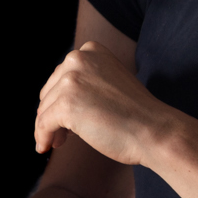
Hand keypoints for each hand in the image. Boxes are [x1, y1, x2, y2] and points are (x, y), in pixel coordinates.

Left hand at [34, 41, 171, 164]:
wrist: (155, 131)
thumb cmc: (137, 114)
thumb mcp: (110, 82)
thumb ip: (86, 81)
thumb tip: (52, 100)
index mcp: (91, 50)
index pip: (62, 75)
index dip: (61, 98)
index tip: (67, 116)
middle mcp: (78, 58)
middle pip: (50, 91)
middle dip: (53, 113)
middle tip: (62, 135)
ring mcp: (71, 80)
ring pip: (45, 109)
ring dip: (49, 128)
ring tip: (58, 142)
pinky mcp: (66, 104)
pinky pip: (43, 124)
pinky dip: (42, 137)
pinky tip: (45, 147)